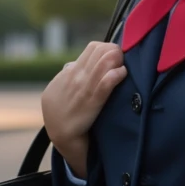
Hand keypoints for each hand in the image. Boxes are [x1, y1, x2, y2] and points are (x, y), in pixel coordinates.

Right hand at [41, 41, 127, 164]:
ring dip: (117, 61)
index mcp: (70, 72)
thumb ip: (70, 76)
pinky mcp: (91, 103)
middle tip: (125, 63)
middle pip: (101, 51)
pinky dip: (115, 75)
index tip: (117, 59)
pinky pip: (104, 83)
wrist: (59, 137)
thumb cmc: (63, 114)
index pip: (93, 48)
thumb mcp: (61, 90)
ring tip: (123, 66)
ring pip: (103, 63)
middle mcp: (76, 77)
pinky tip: (122, 74)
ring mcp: (83, 89)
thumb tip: (75, 63)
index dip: (109, 49)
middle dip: (117, 52)